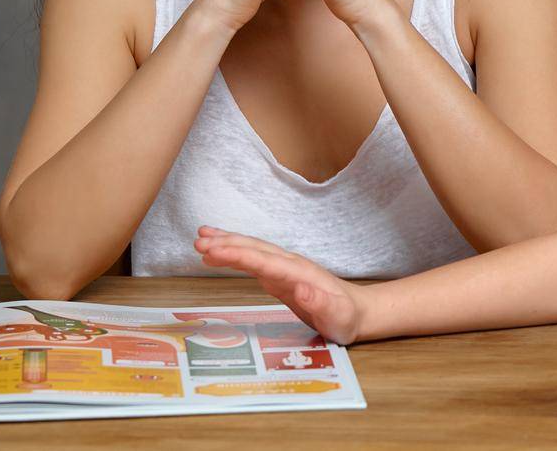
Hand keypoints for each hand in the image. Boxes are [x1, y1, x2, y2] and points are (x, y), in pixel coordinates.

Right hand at [193, 226, 364, 344]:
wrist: (359, 312)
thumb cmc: (347, 317)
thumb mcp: (337, 316)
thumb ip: (321, 303)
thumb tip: (302, 290)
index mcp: (299, 273)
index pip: (263, 260)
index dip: (237, 255)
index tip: (212, 251)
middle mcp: (290, 265)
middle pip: (254, 249)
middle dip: (226, 244)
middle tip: (197, 241)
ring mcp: (285, 268)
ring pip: (252, 251)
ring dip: (227, 244)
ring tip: (200, 238)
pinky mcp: (280, 276)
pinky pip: (253, 261)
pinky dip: (235, 255)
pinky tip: (218, 254)